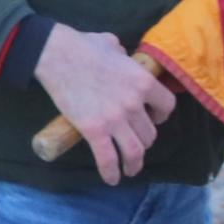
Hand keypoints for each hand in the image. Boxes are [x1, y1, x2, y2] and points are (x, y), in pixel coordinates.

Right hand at [36, 25, 172, 184]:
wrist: (57, 55)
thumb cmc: (83, 46)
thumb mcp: (114, 45)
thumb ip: (124, 56)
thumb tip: (122, 58)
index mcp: (143, 82)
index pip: (167, 107)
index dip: (161, 115)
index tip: (152, 118)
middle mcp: (134, 104)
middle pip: (149, 133)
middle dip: (143, 140)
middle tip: (134, 142)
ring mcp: (115, 119)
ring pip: (134, 151)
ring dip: (134, 164)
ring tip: (130, 169)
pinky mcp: (94, 130)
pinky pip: (108, 159)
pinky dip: (111, 172)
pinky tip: (112, 179)